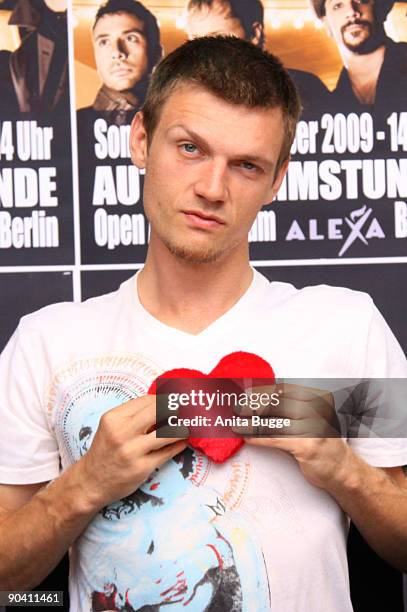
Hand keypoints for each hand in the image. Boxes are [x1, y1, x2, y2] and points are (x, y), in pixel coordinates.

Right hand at [77, 395, 187, 509]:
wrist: (90, 482)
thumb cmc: (105, 450)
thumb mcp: (112, 427)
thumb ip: (133, 415)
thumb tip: (163, 404)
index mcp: (114, 418)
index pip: (147, 400)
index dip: (165, 399)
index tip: (175, 401)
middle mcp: (122, 432)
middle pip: (159, 411)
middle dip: (176, 409)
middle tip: (186, 411)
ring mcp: (132, 451)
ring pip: (167, 432)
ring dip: (182, 428)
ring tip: (187, 427)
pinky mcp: (141, 468)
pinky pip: (167, 452)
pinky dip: (179, 444)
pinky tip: (182, 441)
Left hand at [233, 383, 349, 489]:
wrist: (343, 470)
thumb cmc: (321, 443)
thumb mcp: (311, 420)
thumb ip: (291, 410)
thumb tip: (260, 402)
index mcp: (315, 399)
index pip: (284, 390)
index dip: (262, 392)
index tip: (246, 395)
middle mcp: (315, 410)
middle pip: (276, 404)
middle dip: (253, 406)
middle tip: (236, 409)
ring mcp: (313, 427)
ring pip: (273, 422)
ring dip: (251, 424)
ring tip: (236, 425)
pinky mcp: (307, 445)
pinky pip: (276, 439)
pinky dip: (258, 438)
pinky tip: (247, 438)